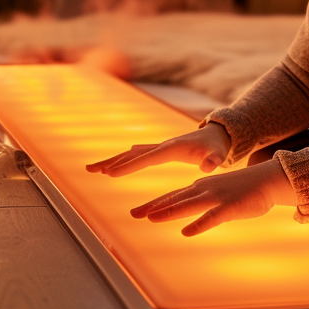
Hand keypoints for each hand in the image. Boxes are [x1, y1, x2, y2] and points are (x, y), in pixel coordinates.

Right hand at [86, 122, 231, 175]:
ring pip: (130, 154)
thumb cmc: (217, 147)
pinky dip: (121, 161)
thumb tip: (208, 166)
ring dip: (111, 161)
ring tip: (91, 169)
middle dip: (111, 162)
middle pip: (131, 154)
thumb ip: (214, 160)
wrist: (217, 135)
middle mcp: (161, 145)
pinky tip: (110, 166)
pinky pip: (136, 157)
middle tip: (90, 170)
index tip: (110, 173)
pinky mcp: (159, 151)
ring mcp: (159, 148)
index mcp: (172, 148)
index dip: (129, 166)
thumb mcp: (218, 153)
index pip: (147, 158)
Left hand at [130, 158, 297, 235]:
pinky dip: (198, 224)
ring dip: (168, 212)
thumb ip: (200, 206)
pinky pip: (211, 217)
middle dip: (153, 207)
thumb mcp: (216, 195)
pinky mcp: (229, 206)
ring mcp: (216, 197)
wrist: (266, 180)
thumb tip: (185, 221)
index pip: (172, 196)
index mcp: (199, 188)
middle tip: (133, 214)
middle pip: (174, 199)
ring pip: (188, 205)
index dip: (153, 204)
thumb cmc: (241, 190)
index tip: (135, 212)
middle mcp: (203, 190)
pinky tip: (186, 232)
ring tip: (151, 218)